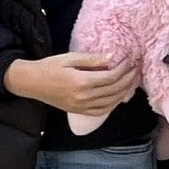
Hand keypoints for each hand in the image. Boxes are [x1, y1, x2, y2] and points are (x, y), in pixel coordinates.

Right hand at [5, 52, 139, 116]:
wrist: (32, 83)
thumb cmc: (49, 67)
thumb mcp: (70, 58)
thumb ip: (92, 59)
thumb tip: (112, 57)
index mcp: (81, 82)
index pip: (110, 78)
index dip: (123, 69)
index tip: (129, 60)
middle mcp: (83, 97)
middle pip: (114, 90)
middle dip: (128, 79)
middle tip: (136, 69)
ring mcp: (81, 106)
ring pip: (111, 102)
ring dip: (124, 92)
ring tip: (132, 81)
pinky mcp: (79, 111)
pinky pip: (102, 111)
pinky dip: (114, 104)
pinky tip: (119, 96)